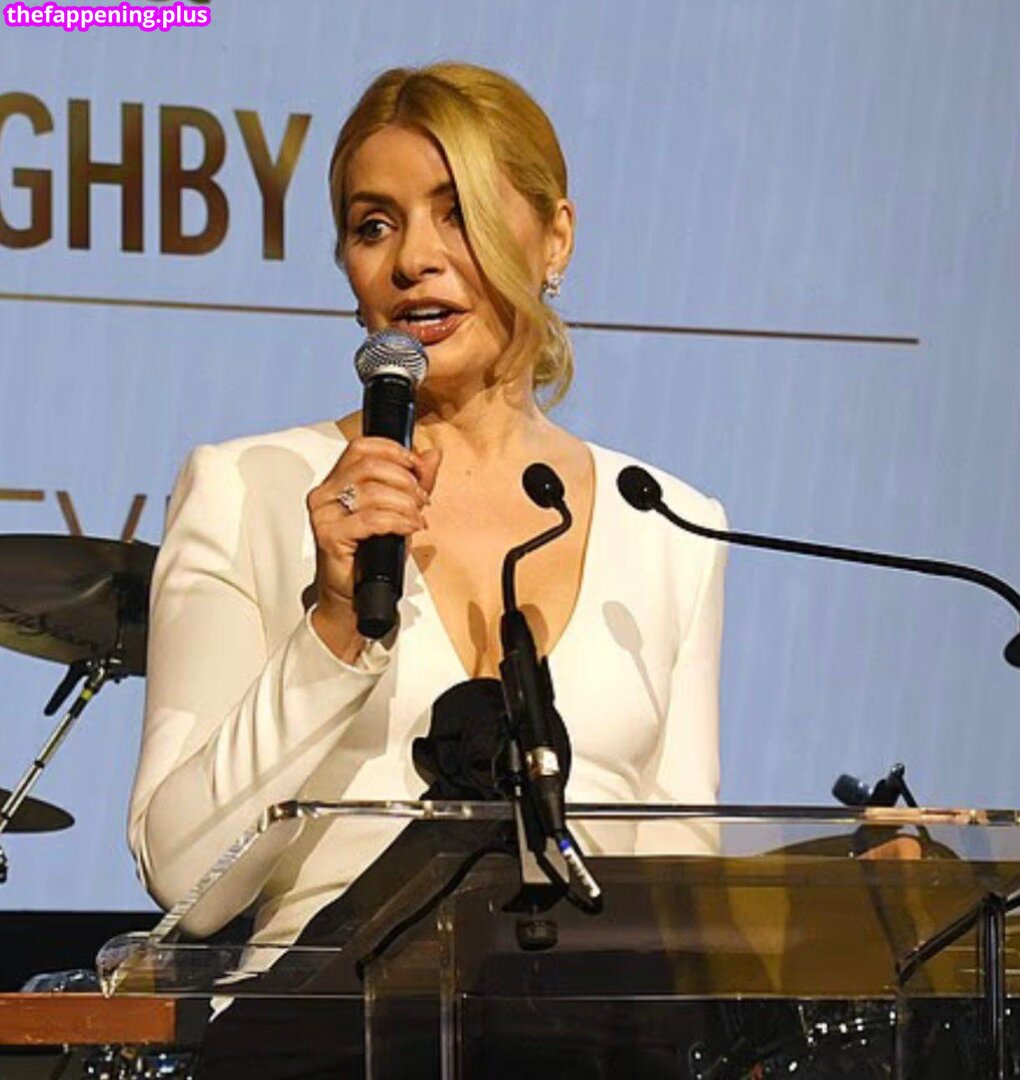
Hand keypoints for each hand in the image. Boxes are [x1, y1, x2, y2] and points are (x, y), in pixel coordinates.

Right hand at [306, 437, 441, 659]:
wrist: (353, 595)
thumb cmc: (371, 554)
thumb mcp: (399, 510)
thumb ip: (415, 481)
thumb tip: (432, 455)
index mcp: (336, 481)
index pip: (361, 447)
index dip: (394, 451)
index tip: (418, 467)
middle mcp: (324, 493)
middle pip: (369, 466)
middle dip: (405, 480)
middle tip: (421, 499)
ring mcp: (324, 514)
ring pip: (372, 492)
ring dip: (405, 503)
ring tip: (417, 517)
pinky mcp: (330, 536)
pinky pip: (372, 519)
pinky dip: (398, 521)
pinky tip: (410, 528)